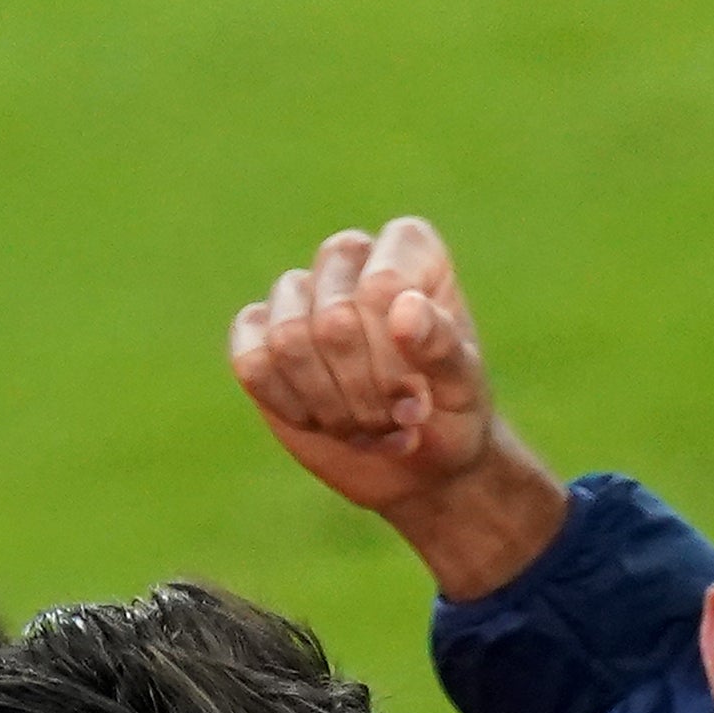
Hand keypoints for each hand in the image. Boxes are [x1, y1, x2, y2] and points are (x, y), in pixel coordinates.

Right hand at [228, 218, 565, 600]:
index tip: (423, 395)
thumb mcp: (462, 386)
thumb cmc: (450, 413)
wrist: (421, 464)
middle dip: (364, 393)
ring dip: (329, 405)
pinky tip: (319, 422)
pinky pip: (251, 360)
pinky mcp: (258, 334)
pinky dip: (288, 406)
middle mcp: (349, 257)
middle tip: (393, 421)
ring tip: (364, 427)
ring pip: (287, 339)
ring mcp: (299, 292)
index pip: (382, 287)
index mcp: (407, 248)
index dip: (396, 358)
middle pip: (333, 321)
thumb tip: (402, 307)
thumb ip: (441, 344)